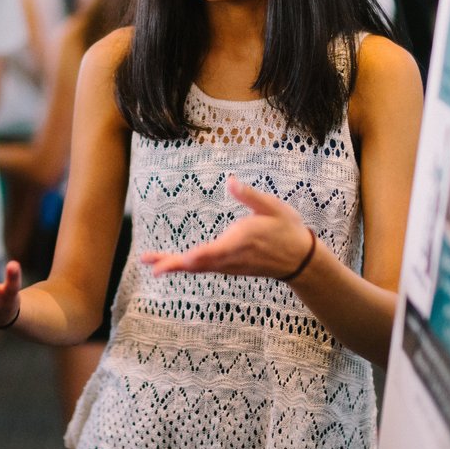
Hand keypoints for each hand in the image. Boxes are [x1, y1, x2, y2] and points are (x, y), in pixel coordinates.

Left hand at [141, 177, 313, 279]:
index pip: (216, 252)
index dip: (199, 256)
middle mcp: (231, 257)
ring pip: (198, 267)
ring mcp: (229, 265)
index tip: (184, 259)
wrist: (299, 259)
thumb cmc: (286, 229)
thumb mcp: (273, 208)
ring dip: (173, 264)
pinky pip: (203, 267)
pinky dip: (185, 265)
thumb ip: (251, 196)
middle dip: (173, 264)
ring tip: (150, 261)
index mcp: (241, 241)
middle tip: (150, 264)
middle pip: (199, 264)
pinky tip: (172, 262)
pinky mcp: (228, 266)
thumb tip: (230, 181)